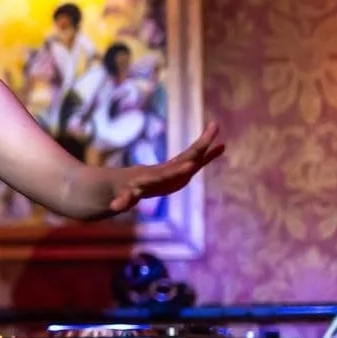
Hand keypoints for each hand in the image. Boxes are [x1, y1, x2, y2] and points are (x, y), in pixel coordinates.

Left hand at [109, 121, 224, 212]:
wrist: (129, 180)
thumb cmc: (125, 190)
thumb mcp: (123, 197)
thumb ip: (122, 200)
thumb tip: (114, 206)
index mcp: (153, 177)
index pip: (166, 174)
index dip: (176, 172)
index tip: (190, 165)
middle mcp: (165, 169)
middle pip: (182, 159)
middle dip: (196, 150)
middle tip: (211, 135)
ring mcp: (174, 168)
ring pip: (192, 155)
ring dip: (205, 145)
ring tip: (218, 131)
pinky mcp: (181, 170)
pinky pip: (197, 161)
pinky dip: (209, 155)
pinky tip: (223, 146)